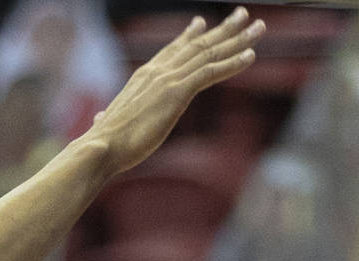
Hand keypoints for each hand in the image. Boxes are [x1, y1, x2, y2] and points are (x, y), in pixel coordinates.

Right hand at [89, 7, 264, 174]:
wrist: (101, 147)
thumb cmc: (103, 143)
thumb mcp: (107, 124)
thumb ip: (108, 117)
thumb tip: (99, 120)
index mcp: (142, 78)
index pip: (170, 51)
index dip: (189, 36)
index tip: (202, 23)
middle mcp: (158, 71)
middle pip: (196, 45)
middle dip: (223, 30)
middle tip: (243, 15)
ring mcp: (168, 80)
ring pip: (209, 53)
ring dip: (237, 40)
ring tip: (258, 27)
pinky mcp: (177, 92)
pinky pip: (211, 72)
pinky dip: (233, 63)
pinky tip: (250, 55)